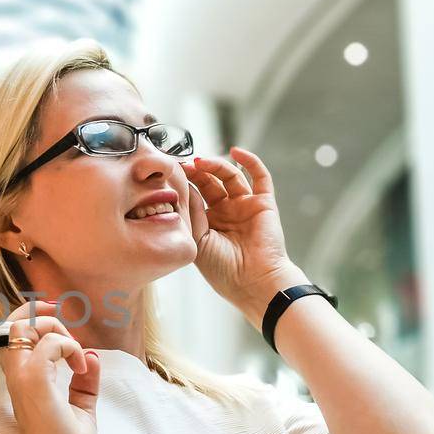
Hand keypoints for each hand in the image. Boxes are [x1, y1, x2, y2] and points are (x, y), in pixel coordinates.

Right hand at [0, 300, 100, 433]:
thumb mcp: (81, 411)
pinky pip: (49, 343)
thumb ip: (84, 385)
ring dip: (56, 329)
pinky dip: (69, 346)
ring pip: (24, 327)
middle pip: (14, 325)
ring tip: (75, 354)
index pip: (17, 339)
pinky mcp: (34, 380)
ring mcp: (23, 377)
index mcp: (25, 383)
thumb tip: (92, 357)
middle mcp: (18, 376)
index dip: (34, 320)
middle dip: (40, 314)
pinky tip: (80, 367)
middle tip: (66, 324)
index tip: (57, 316)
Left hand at [182, 147, 306, 319]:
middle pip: (210, 182)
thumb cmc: (222, 269)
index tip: (170, 173)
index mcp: (209, 223)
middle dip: (196, 172)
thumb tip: (184, 187)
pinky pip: (260, 176)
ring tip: (200, 162)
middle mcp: (227, 212)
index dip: (184, 183)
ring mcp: (245, 206)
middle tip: (182, 165)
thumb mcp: (197, 240)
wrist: (252, 282)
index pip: (195, 195)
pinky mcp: (263, 203)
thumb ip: (191, 213)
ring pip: (230, 176)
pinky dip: (250, 161)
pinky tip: (236, 151)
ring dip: (215, 165)